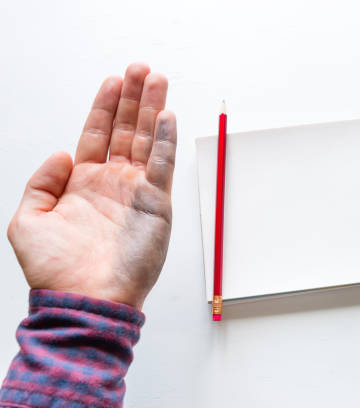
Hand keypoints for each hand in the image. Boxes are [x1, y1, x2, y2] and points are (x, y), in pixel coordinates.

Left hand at [7, 63, 176, 309]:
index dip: (104, 106)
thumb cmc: (56, 269)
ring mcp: (137, 192)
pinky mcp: (157, 204)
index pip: (96, 134)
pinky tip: (167, 117)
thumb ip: (41, 183)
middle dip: (133, 99)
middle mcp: (113, 183)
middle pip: (125, 130)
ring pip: (147, 141)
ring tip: (157, 82)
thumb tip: (61, 153)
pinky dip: (165, 141)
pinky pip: (163, 165)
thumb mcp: (27, 221)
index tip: (113, 81)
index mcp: (83, 184)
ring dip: (153, 111)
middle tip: (141, 71)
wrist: (86, 299)